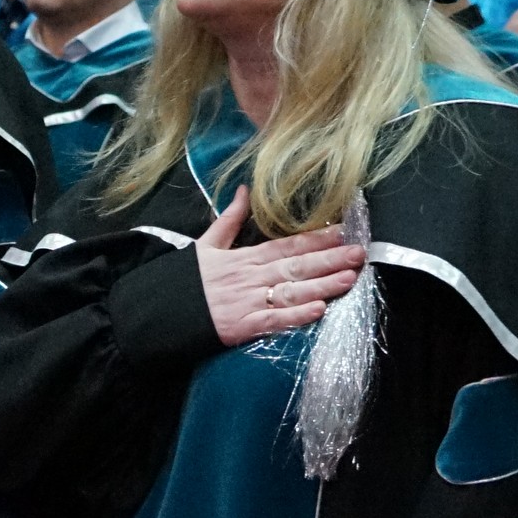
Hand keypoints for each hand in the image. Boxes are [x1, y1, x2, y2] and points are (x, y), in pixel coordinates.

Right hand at [193, 188, 363, 346]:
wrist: (158, 311)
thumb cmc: (183, 280)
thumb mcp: (205, 244)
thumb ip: (229, 219)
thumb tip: (243, 190)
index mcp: (244, 257)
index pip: (287, 245)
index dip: (316, 238)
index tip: (343, 231)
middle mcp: (251, 277)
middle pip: (297, 266)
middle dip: (330, 259)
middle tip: (360, 253)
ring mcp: (248, 302)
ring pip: (292, 291)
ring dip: (322, 285)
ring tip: (350, 278)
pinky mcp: (242, 326)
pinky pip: (274, 320)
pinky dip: (297, 316)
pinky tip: (318, 310)